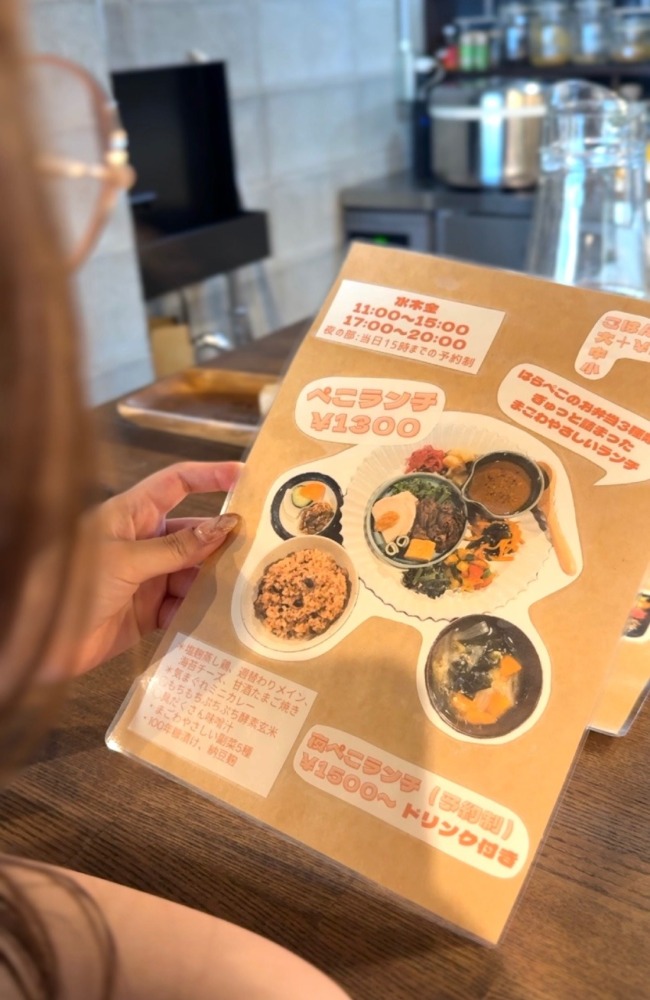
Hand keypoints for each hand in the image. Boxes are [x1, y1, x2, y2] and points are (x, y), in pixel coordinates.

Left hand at [74, 461, 241, 673]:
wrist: (37, 639)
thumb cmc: (70, 582)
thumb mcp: (126, 560)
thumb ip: (177, 548)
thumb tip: (225, 526)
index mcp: (131, 515)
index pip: (176, 483)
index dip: (209, 476)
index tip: (244, 475)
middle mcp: (142, 542)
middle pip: (193, 533)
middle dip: (221, 542)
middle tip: (256, 550)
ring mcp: (146, 577)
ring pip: (193, 573)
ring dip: (212, 582)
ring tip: (238, 590)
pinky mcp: (147, 612)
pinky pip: (183, 607)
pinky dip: (196, 613)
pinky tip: (212, 619)